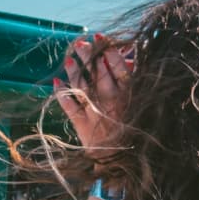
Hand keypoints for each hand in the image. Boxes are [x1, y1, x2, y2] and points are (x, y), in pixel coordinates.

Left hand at [54, 34, 133, 155]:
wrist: (125, 163)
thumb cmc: (137, 129)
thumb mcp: (141, 103)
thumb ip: (135, 81)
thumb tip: (130, 56)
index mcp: (130, 95)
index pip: (119, 67)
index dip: (108, 50)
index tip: (100, 37)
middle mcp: (112, 102)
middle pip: (98, 73)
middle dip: (87, 56)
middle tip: (80, 43)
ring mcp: (96, 113)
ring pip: (82, 86)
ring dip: (74, 71)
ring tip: (68, 59)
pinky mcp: (83, 125)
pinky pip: (69, 107)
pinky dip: (61, 93)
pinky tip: (57, 81)